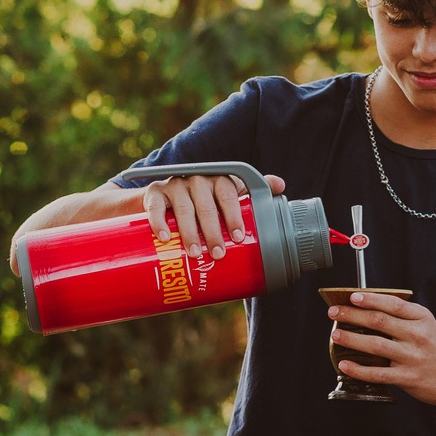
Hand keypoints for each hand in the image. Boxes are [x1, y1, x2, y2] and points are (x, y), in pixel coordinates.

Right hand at [142, 172, 284, 260]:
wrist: (159, 202)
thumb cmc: (199, 204)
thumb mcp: (224, 198)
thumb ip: (250, 194)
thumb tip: (281, 186)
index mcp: (217, 182)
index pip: (228, 193)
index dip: (234, 215)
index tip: (238, 238)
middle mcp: (197, 180)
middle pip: (206, 205)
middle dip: (213, 232)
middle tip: (218, 255)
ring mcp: (174, 185)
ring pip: (184, 208)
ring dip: (190, 232)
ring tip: (195, 254)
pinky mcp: (153, 194)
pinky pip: (156, 207)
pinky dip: (160, 223)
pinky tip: (165, 238)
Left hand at [326, 290, 435, 411]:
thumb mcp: (427, 325)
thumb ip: (403, 316)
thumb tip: (367, 308)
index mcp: (422, 318)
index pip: (393, 304)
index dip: (370, 299)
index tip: (352, 296)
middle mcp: (418, 336)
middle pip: (379, 321)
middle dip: (352, 315)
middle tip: (335, 312)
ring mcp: (412, 357)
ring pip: (376, 345)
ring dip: (352, 339)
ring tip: (336, 335)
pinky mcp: (407, 378)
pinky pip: (378, 373)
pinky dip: (359, 369)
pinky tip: (345, 364)